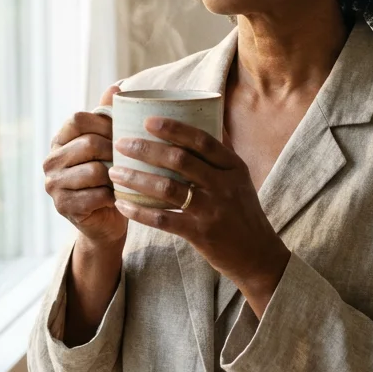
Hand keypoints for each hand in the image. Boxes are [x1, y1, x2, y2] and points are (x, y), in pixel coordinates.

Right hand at [43, 85, 127, 248]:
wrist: (106, 221)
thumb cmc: (110, 177)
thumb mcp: (108, 145)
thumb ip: (108, 116)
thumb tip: (118, 85)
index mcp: (60, 140)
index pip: (78, 119)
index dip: (104, 122)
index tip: (123, 132)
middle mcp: (51, 160)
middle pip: (88, 143)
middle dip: (115, 150)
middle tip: (132, 159)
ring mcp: (53, 185)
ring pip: (94, 170)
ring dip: (116, 175)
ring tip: (127, 178)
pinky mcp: (63, 206)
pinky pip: (96, 195)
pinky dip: (114, 196)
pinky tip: (120, 197)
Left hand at [111, 117, 290, 315]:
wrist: (257, 254)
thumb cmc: (243, 212)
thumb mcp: (240, 179)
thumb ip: (221, 153)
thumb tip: (209, 117)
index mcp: (233, 166)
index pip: (202, 140)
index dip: (174, 128)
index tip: (147, 120)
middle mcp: (224, 185)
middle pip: (180, 160)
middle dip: (146, 149)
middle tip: (121, 144)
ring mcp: (212, 210)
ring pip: (168, 188)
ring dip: (137, 178)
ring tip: (115, 173)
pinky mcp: (200, 233)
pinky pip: (163, 220)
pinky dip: (140, 211)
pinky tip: (122, 204)